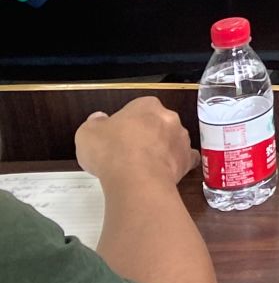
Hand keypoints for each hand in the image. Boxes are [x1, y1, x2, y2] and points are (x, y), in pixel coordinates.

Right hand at [74, 98, 197, 188]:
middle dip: (145, 135)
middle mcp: (168, 118)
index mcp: (146, 105)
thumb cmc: (112, 151)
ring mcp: (180, 138)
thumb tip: (98, 120)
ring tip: (141, 166)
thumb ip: (95, 123)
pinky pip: (185, 159)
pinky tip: (163, 172)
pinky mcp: (187, 159)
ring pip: (171, 140)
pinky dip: (176, 164)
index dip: (126, 123)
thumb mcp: (88, 132)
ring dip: (160, 149)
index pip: (138, 108)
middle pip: (156, 123)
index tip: (116, 135)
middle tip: (127, 151)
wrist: (135, 177)